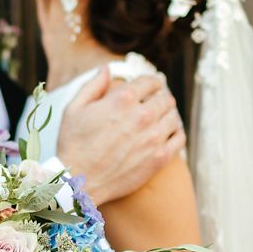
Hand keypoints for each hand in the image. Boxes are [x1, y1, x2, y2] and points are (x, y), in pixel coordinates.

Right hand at [56, 68, 185, 204]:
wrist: (79, 182)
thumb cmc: (73, 145)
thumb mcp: (74, 109)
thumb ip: (93, 85)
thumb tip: (107, 69)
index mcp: (123, 99)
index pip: (150, 81)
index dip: (150, 82)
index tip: (149, 86)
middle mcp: (142, 115)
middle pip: (164, 98)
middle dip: (159, 98)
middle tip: (154, 103)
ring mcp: (153, 137)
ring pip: (174, 116)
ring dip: (168, 114)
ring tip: (160, 118)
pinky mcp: (160, 158)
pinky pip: (180, 138)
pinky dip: (176, 133)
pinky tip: (166, 134)